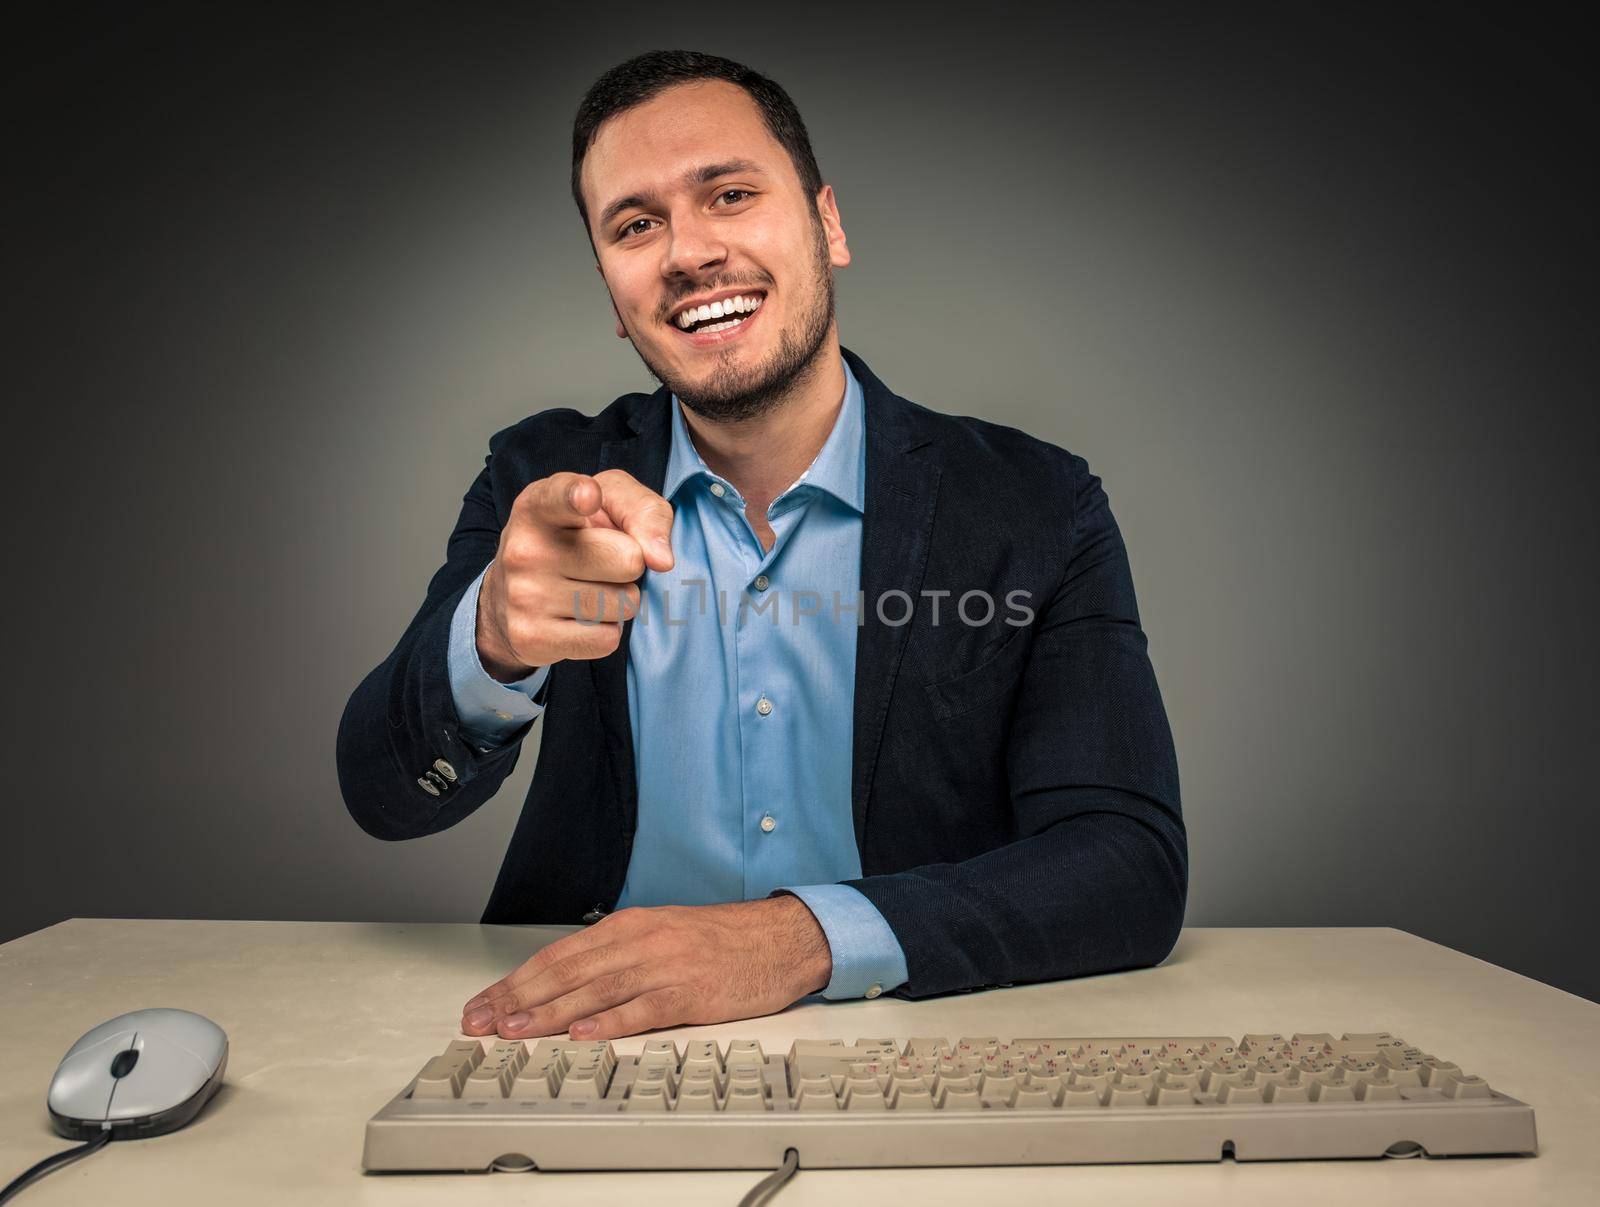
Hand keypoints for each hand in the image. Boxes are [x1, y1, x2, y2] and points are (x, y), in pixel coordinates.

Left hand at [459, 897, 833, 1040]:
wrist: (779, 938)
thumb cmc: (719, 942)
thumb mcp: (660, 935)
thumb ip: (615, 956)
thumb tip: (565, 986)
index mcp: (629, 926)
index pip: (558, 955)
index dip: (516, 981)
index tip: (483, 1004)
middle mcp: (640, 941)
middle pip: (567, 972)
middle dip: (518, 999)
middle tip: (481, 1022)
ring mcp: (665, 966)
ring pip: (596, 990)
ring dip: (550, 1013)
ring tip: (515, 1031)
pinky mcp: (692, 993)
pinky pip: (644, 1008)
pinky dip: (611, 1022)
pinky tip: (584, 1034)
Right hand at [476, 469, 674, 679]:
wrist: (510, 593)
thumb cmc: (575, 536)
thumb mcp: (608, 504)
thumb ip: (644, 511)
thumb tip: (662, 560)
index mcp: (539, 506)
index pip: (560, 497)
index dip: (577, 495)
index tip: (587, 496)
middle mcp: (525, 549)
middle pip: (628, 560)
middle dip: (630, 564)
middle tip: (599, 561)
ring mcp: (524, 596)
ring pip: (623, 604)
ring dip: (619, 599)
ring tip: (586, 587)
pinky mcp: (532, 638)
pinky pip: (607, 639)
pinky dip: (605, 630)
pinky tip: (577, 616)